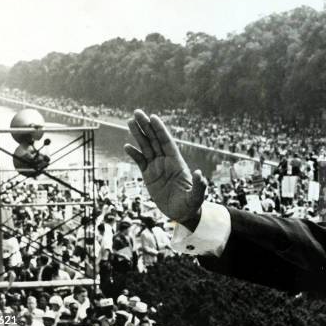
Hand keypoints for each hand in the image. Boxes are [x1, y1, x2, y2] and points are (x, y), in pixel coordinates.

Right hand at [124, 110, 205, 228]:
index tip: (153, 117)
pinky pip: (140, 162)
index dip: (160, 130)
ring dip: (138, 135)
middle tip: (137, 112)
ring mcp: (157, 167)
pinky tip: (127, 146)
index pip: (167, 142)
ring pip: (146, 147)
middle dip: (146, 126)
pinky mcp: (149, 176)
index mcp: (177, 163)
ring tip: (130, 122)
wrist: (182, 213)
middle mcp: (166, 161)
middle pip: (154, 140)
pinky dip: (134, 154)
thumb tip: (198, 173)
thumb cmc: (191, 204)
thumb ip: (199, 185)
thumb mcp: (196, 196)